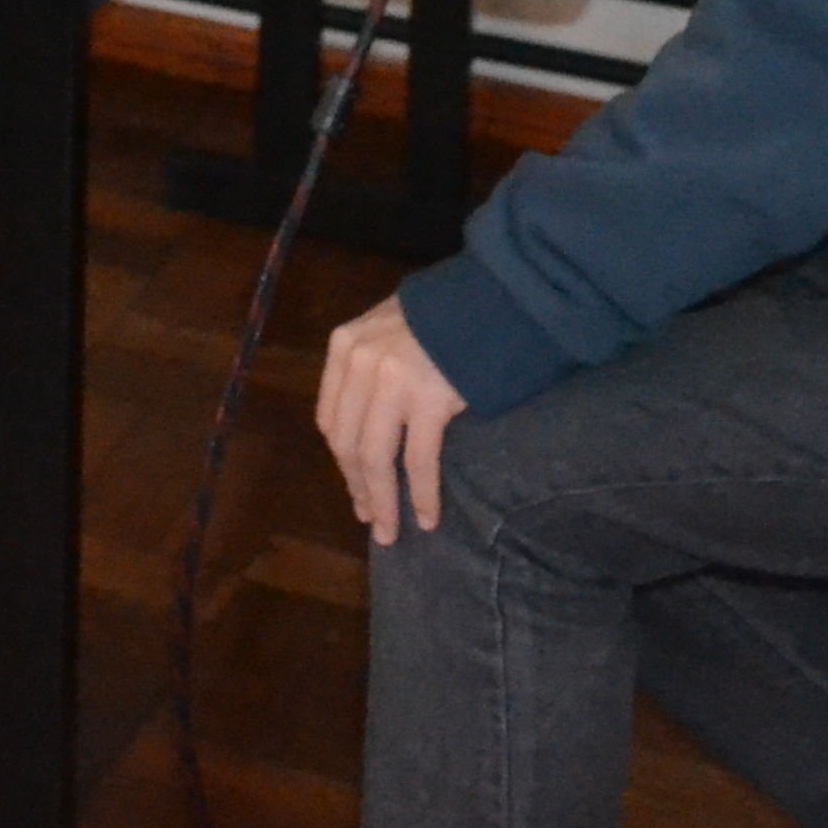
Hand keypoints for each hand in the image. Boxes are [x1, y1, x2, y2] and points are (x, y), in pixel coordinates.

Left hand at [315, 296, 467, 544]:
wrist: (495, 296)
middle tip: (372, 521)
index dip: (343, 462)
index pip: (331, 419)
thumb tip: (368, 427)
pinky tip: (427, 517)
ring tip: (391, 531)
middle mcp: (361, 362)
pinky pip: (419, 460)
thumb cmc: (448, 317)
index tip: (356, 489)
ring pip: (376, 458)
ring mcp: (392, 380)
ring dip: (384, 501)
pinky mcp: (429, 398)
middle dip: (359, 488)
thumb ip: (372, 367)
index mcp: (345, 346)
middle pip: (349, 443)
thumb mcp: (391, 329)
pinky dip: (422, 494)